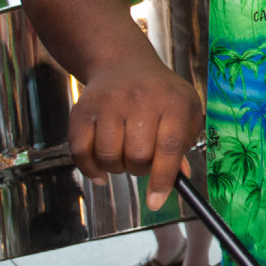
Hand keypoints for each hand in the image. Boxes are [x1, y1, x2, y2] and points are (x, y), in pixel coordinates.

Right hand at [68, 59, 203, 209]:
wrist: (124, 64)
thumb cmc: (161, 95)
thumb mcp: (185, 111)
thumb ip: (185, 144)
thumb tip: (180, 178)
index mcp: (174, 102)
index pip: (170, 147)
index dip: (163, 178)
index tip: (156, 202)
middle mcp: (141, 99)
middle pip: (138, 156)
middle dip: (140, 170)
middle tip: (142, 163)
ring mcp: (110, 102)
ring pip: (108, 156)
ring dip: (116, 168)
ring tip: (124, 156)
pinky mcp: (83, 108)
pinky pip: (80, 151)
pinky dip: (89, 169)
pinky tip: (100, 170)